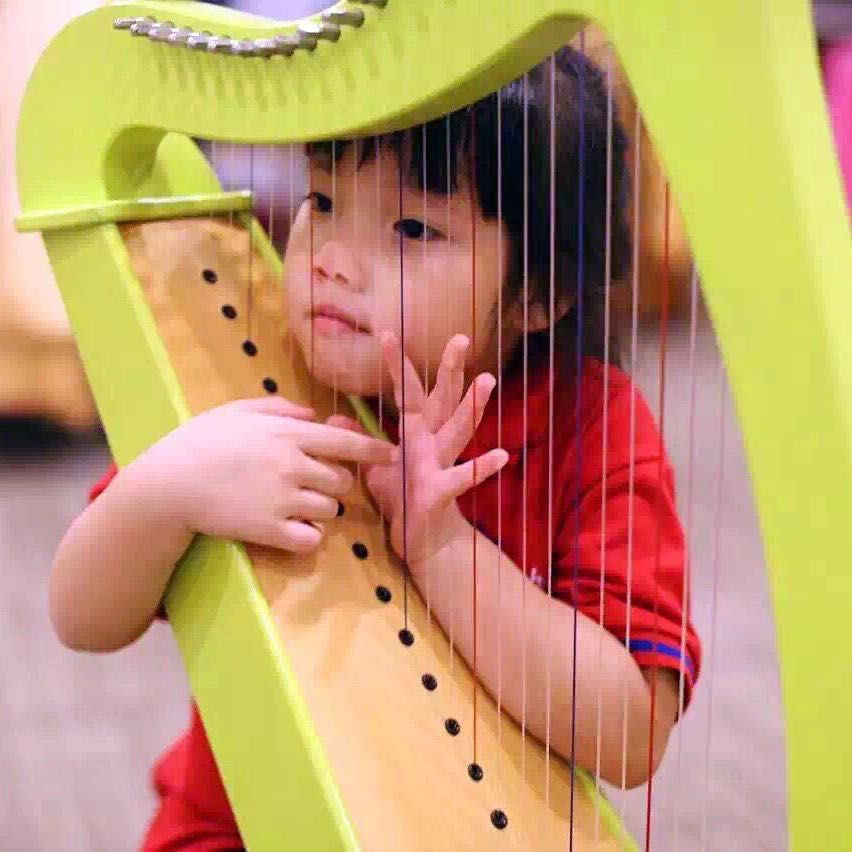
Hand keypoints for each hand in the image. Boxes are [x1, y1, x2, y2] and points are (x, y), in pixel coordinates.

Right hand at [134, 396, 394, 554]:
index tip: (391, 454)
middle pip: (342, 481)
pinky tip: (291, 530)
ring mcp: (284, 500)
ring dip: (321, 510)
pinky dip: (308, 537)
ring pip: (330, 510)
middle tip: (313, 484)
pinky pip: (311, 539)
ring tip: (295, 507)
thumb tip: (313, 413)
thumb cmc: (199, 442)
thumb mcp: (237, 410)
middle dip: (335, 483)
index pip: (347, 442)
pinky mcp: (271, 531)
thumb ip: (279, 408)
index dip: (374, 449)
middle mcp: (293, 466)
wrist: (166, 484)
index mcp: (288, 434)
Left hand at [349, 332, 507, 564]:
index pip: (406, 392)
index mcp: (416, 432)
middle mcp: (432, 442)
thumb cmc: (401, 499)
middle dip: (450, 370)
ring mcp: (441, 464)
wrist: (420, 539)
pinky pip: (463, 478)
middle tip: (460, 338)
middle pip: (442, 400)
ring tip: (487, 380)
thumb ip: (359, 440)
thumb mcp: (375, 467)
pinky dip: (482, 468)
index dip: (397, 365)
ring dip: (472, 407)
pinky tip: (502, 456)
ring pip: (459, 430)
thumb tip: (333, 417)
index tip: (387, 333)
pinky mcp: (443, 491)